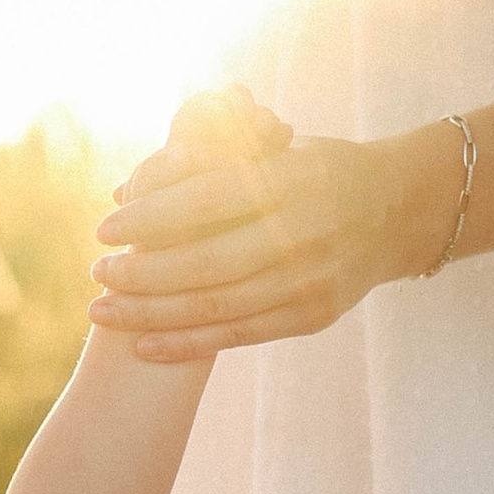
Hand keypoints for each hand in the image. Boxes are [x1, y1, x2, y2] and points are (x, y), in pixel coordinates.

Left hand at [89, 86, 456, 358]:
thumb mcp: (275, 148)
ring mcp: (311, 280)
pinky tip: (144, 345)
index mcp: (291, 179)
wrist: (396, 211)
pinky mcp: (312, 316)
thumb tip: (126, 186)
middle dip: (141, 272)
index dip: (150, 218)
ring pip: (216, 305)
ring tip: (104, 310)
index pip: (206, 201)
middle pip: (205, 262)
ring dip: (152, 313)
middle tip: (96, 272)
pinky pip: (238, 336)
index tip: (105, 227)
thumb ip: (209, 162)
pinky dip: (186, 344)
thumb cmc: (316, 170)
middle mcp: (303, 232)